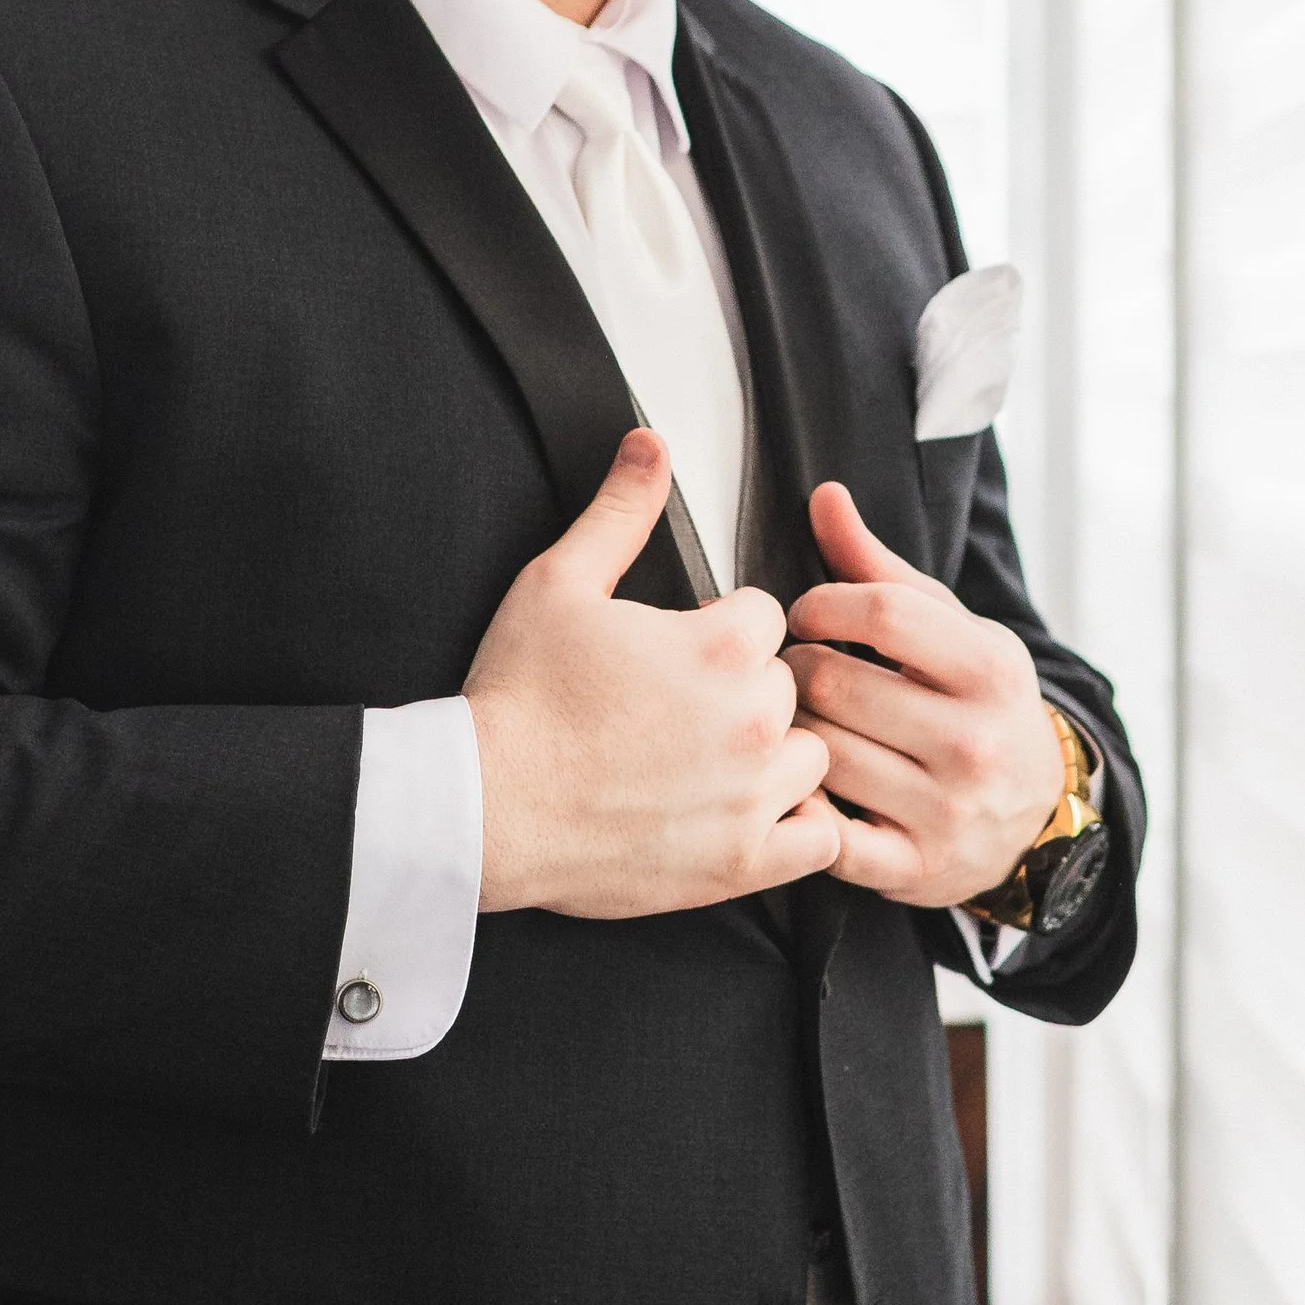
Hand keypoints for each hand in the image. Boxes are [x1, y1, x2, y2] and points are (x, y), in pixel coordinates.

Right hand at [468, 433, 843, 918]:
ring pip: (811, 756)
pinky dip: (796, 828)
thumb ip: (620, 510)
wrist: (485, 807)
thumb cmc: (518, 700)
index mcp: (722, 646)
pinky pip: (819, 838)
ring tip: (709, 763)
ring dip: (775, 757)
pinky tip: (747, 813)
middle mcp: (753, 719)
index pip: (767, 617)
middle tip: (679, 713)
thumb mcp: (558, 582)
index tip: (679, 656)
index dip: (721, 631)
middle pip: (790, 685)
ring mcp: (753, 795)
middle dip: (746, 692)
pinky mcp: (742, 861)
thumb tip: (650, 444)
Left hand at [783, 482, 1062, 909]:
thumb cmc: (975, 704)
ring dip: (793, 733)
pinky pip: (825, 835)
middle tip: (794, 672)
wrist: (1033, 816)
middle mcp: (975, 743)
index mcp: (991, 669)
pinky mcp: (914, 869)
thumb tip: (824, 495)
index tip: (806, 615)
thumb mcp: (951, 633)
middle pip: (836, 683)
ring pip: (821, 753)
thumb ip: (881, 569)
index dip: (822, 605)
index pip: (881, 612)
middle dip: (797, 669)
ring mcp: (946, 811)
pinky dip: (800, 808)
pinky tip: (800, 784)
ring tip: (799, 721)